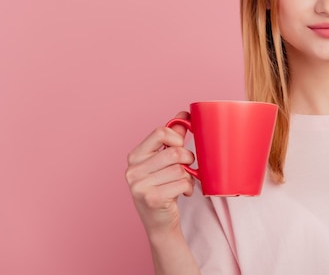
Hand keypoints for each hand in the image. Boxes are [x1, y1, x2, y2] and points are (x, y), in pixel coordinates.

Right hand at [125, 111, 195, 234]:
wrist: (160, 222)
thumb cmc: (164, 187)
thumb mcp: (166, 161)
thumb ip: (173, 138)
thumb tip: (184, 115)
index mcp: (135, 156)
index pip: (160, 132)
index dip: (177, 137)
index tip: (181, 145)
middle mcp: (132, 170)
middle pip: (174, 152)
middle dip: (188, 159)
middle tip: (187, 168)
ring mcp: (139, 186)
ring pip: (180, 169)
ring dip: (189, 176)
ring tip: (183, 183)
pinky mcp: (151, 199)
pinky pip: (182, 183)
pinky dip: (188, 188)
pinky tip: (183, 193)